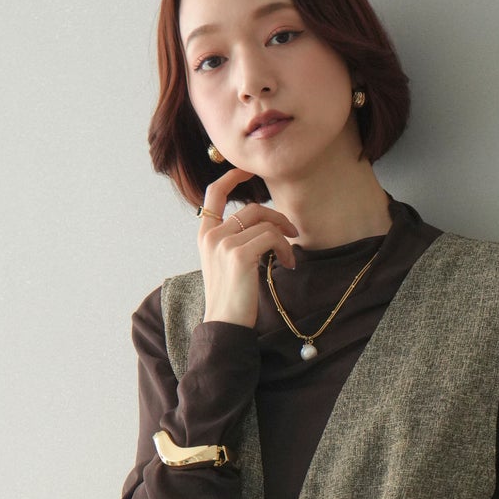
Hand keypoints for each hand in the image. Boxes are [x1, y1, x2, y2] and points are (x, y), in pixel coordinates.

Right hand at [197, 166, 297, 328]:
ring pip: (264, 222)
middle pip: (252, 208)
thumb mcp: (226, 264)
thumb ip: (235, 240)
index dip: (232, 177)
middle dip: (278, 217)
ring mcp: (223, 243)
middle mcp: (211, 235)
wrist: (225, 326)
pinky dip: (285, 249)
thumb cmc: (231, 299)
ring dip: (284, 238)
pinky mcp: (239, 255)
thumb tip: (264, 224)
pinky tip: (288, 264)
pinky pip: (271, 237)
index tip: (248, 172)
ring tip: (289, 258)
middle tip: (292, 233)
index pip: (214, 193)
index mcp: (205, 235)